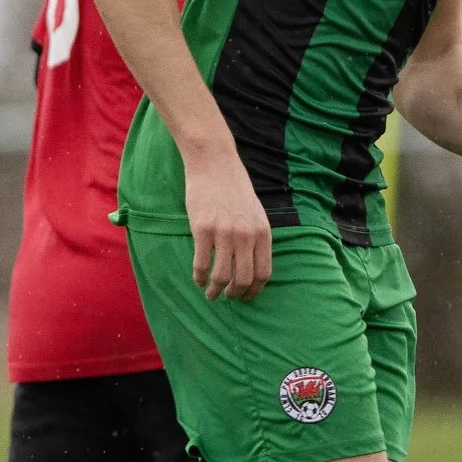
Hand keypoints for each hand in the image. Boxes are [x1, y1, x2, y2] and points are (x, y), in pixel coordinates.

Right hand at [185, 148, 273, 299]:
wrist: (214, 164)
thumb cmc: (234, 188)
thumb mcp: (255, 213)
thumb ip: (256, 238)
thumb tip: (251, 267)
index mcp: (262, 232)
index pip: (263, 273)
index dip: (254, 291)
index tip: (245, 296)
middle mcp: (246, 235)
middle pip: (244, 279)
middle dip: (234, 294)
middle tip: (226, 297)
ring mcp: (224, 233)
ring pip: (222, 276)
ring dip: (215, 291)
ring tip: (210, 293)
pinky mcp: (202, 229)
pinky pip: (201, 264)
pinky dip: (199, 277)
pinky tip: (197, 279)